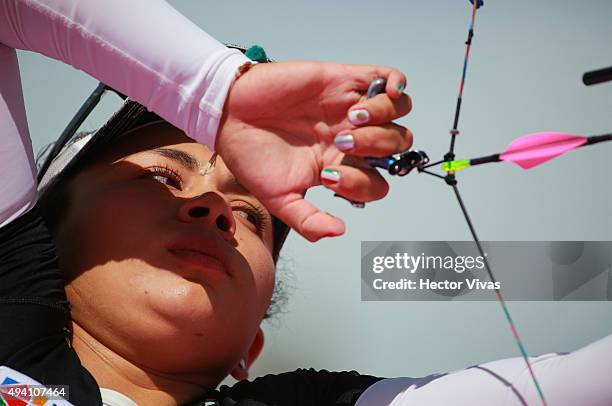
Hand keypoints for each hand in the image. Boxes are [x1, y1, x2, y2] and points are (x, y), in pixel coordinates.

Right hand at [216, 61, 412, 241]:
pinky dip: (395, 84)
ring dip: (384, 118)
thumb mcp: (278, 199)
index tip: (326, 176)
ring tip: (352, 118)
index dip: (363, 184)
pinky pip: (387, 77)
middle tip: (340, 142)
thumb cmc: (251, 156)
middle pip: (396, 145)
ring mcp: (349, 107)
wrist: (228, 114)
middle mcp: (351, 138)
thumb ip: (308, 221)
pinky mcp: (342, 79)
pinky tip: (379, 94)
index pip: (378, 182)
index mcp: (340, 167)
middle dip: (377, 146)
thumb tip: (338, 232)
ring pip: (399, 112)